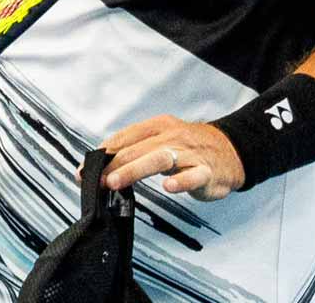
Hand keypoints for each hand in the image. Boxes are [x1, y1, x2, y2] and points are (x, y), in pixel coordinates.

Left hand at [101, 115, 244, 199]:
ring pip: (159, 158)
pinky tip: (168, 187)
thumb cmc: (187, 148)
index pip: (123, 139)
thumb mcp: (160, 142)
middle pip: (137, 149)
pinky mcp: (206, 171)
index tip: (84, 172)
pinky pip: (193, 175)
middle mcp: (171, 136)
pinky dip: (180, 181)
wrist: (230, 151)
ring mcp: (189, 153)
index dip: (102, 155)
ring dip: (134, 170)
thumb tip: (102, 167)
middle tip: (95, 181)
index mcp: (157, 127)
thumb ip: (134, 152)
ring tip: (116, 182)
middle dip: (112, 165)